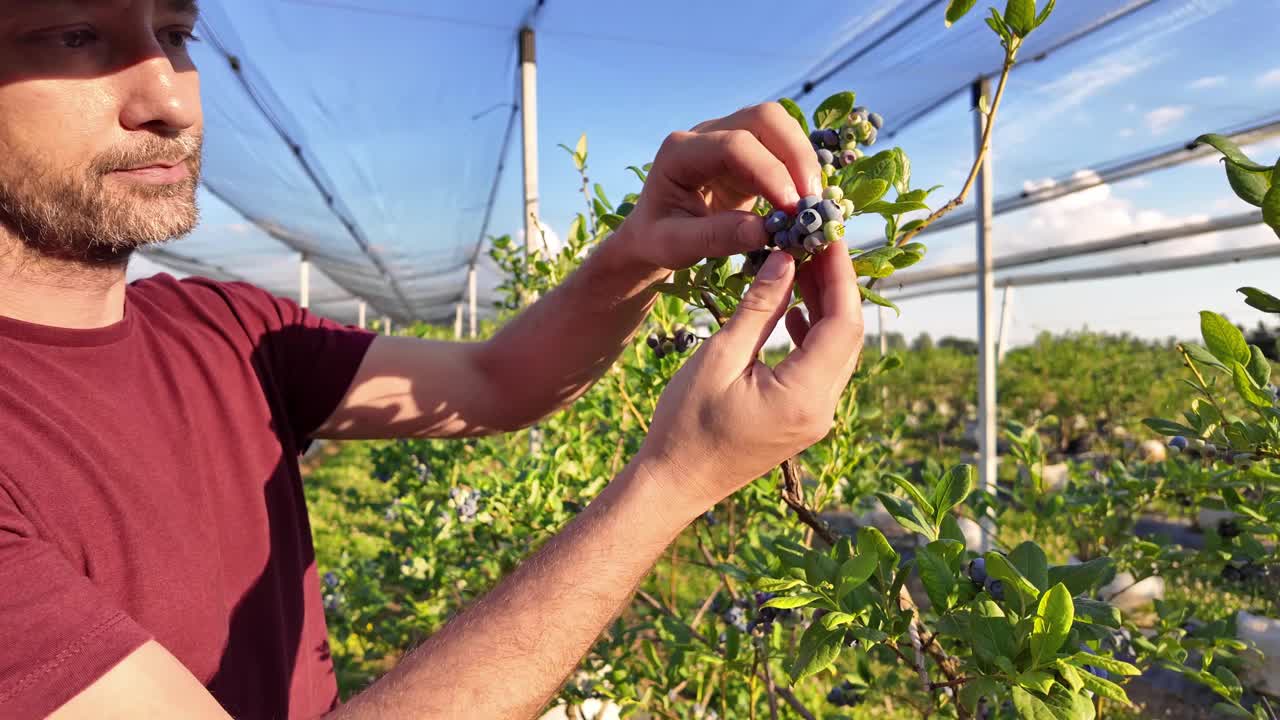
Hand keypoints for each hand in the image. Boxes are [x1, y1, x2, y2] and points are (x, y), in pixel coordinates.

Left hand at [613, 103, 824, 272]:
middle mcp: (705, 134)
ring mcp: (729, 136)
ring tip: (812, 202)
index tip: (790, 210)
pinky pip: (783, 146)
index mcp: (679, 152)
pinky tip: (806, 198)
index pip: (733, 146)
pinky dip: (801, 168)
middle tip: (811, 200)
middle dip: (795, 155)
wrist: (653, 232)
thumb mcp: (675, 246)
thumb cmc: (658, 238)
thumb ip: (714, 237)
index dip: (768, 172)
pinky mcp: (748, 150)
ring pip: (780, 125)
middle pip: (764, 118)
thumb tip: (764, 230)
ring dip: (803, 160)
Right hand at [634, 240, 864, 516]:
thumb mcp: (719, 357)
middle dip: (836, 284)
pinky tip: (793, 311)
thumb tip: (786, 259)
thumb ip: (758, 308)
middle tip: (816, 241)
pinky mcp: (802, 420)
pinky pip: (822, 368)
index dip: (841, 273)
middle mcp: (822, 409)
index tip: (830, 233)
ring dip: (826, 307)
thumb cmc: (685, 424)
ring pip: (837, 350)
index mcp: (805, 395)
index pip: (844, 322)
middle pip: (848, 335)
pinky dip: (813, 333)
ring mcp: (815, 418)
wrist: (673, 484)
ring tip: (803, 265)